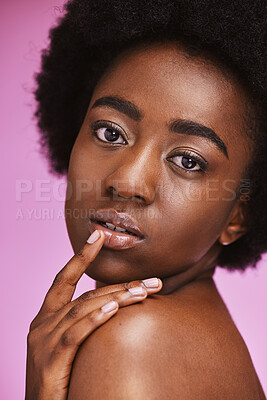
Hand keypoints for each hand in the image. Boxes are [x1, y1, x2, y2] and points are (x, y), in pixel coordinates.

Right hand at [25, 230, 161, 399]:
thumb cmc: (59, 377)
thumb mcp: (67, 345)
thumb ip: (83, 324)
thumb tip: (114, 305)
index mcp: (45, 318)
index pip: (64, 279)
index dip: (81, 256)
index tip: (98, 235)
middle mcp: (42, 324)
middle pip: (87, 296)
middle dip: (121, 285)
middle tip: (154, 281)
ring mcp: (43, 342)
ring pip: (84, 310)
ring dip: (117, 298)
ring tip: (145, 292)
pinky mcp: (49, 361)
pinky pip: (74, 336)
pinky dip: (94, 320)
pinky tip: (113, 310)